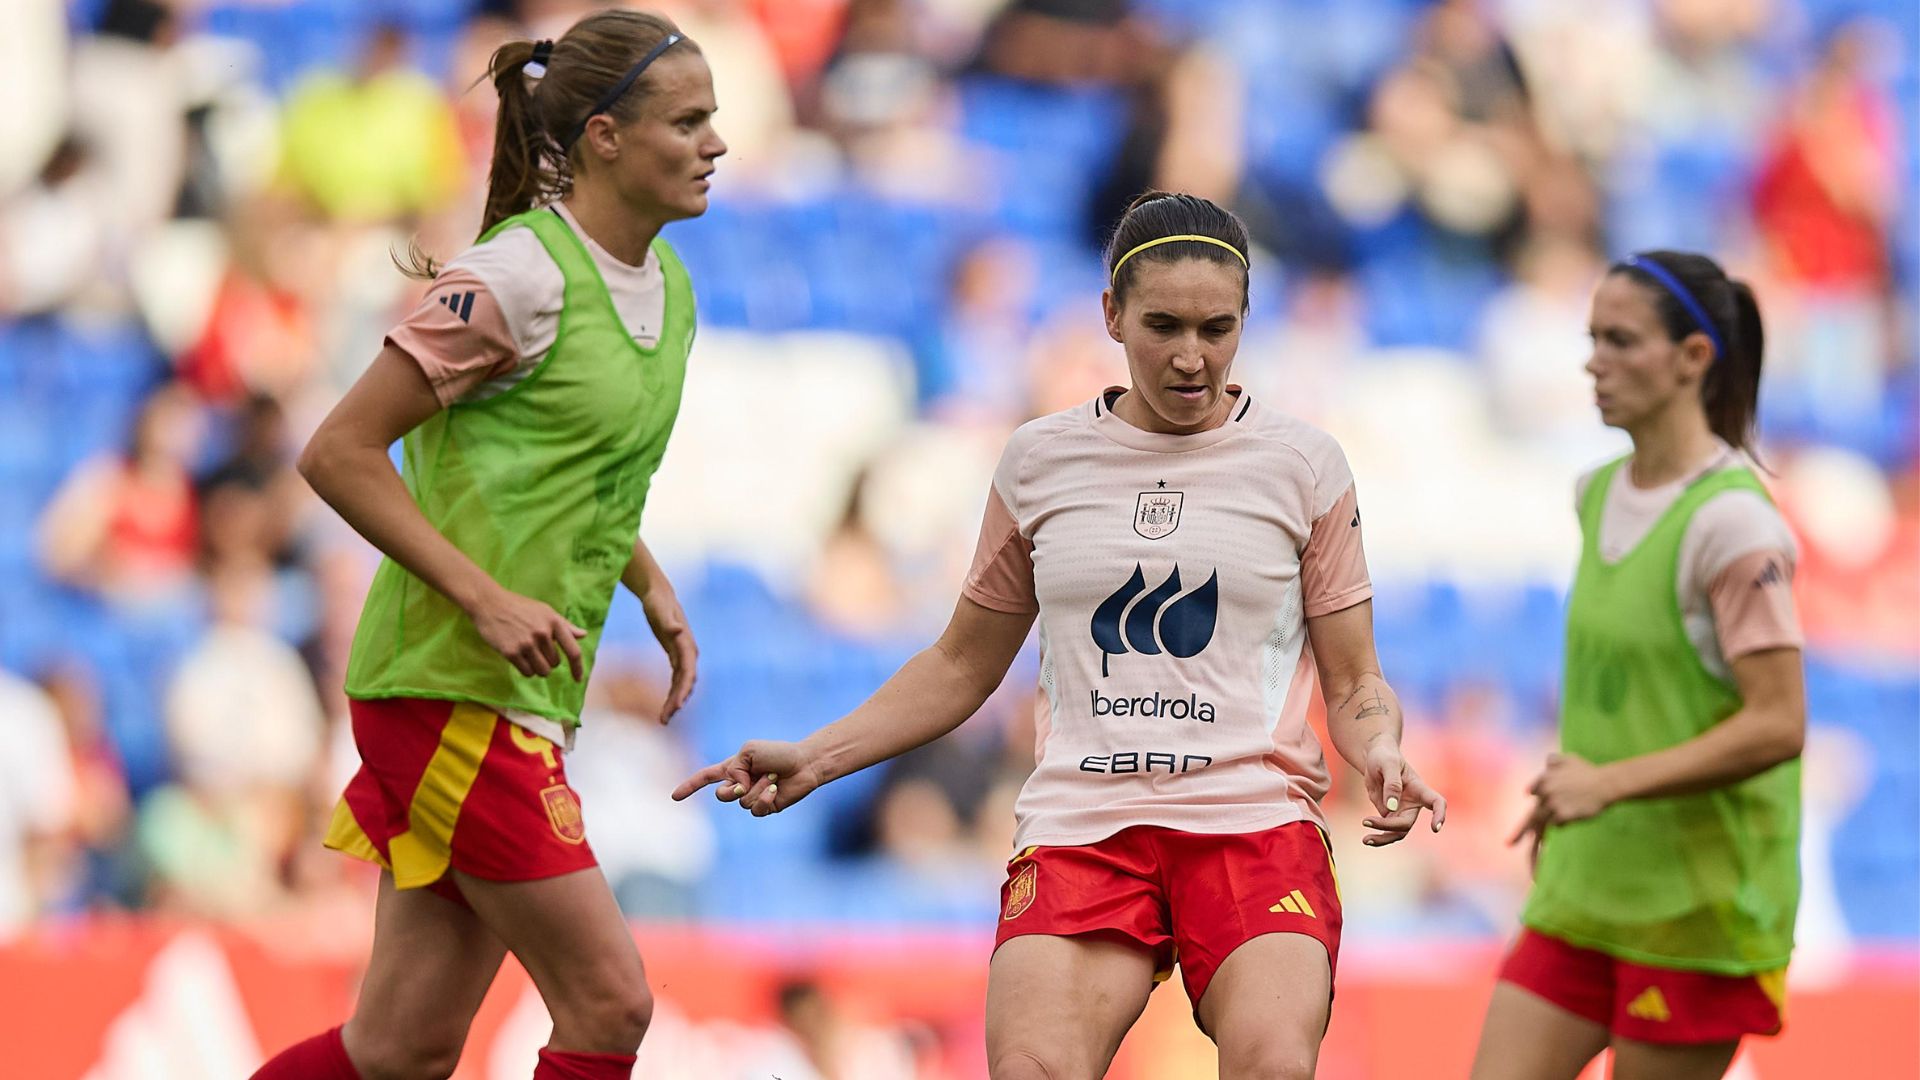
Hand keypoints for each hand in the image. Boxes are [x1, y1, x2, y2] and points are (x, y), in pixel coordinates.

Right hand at [468, 587, 585, 678]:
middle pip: (555, 664)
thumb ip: (565, 625)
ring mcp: (526, 643)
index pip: (573, 651)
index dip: (578, 668)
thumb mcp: (545, 611)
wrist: (490, 604)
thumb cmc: (519, 607)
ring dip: (538, 668)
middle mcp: (542, 633)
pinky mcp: (511, 652)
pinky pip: (527, 672)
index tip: (578, 679)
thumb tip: (583, 635)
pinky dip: (526, 669)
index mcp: (554, 622)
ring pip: (542, 671)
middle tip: (536, 649)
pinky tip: (520, 658)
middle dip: (548, 660)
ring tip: (529, 655)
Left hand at [641, 584, 696, 723]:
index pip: (687, 672)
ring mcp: (683, 656)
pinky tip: (666, 707)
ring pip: (682, 684)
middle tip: (664, 720)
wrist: (659, 595)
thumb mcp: (660, 611)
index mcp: (687, 645)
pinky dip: (672, 694)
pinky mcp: (675, 657)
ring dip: (675, 702)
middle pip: (686, 682)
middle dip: (677, 702)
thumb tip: (677, 630)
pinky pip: (676, 680)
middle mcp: (688, 653)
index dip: (683, 690)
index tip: (677, 706)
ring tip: (664, 719)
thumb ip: (669, 622)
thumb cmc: (659, 603)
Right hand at [673, 740, 821, 816]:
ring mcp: (752, 797)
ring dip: (758, 788)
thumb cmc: (778, 752)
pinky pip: (756, 810)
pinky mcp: (766, 807)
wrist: (803, 763)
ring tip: (772, 778)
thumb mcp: (748, 752)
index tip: (674, 797)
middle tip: (747, 782)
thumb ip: (734, 770)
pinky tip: (774, 789)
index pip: (706, 777)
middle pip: (722, 795)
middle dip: (732, 790)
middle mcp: (740, 784)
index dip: (689, 786)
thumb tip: (736, 792)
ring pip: (742, 802)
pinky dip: (764, 798)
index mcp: (733, 768)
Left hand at [1358, 735, 1447, 845]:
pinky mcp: (1390, 815)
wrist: (1374, 758)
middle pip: (1406, 823)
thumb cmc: (1384, 756)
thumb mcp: (1387, 764)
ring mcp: (1402, 811)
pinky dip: (1378, 837)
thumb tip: (1391, 808)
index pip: (1436, 802)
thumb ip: (1392, 784)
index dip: (1439, 815)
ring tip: (1366, 840)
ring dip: (1383, 838)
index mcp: (1419, 788)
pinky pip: (1387, 832)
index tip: (1434, 828)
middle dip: (1388, 826)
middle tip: (1366, 821)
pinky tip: (1367, 839)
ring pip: (1398, 832)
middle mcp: (1413, 803)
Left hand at [1509, 752, 1617, 852]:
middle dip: (1520, 832)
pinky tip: (1571, 820)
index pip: (1532, 792)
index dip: (1536, 799)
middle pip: (1531, 816)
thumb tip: (1547, 762)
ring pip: (1541, 824)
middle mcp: (1544, 792)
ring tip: (1531, 859)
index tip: (1530, 804)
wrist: (1605, 784)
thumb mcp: (1569, 759)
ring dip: (1536, 839)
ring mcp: (1552, 804)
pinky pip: (1557, 825)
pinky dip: (1561, 825)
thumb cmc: (1588, 772)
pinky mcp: (1562, 815)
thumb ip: (1555, 760)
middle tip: (1509, 844)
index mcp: (1543, 779)